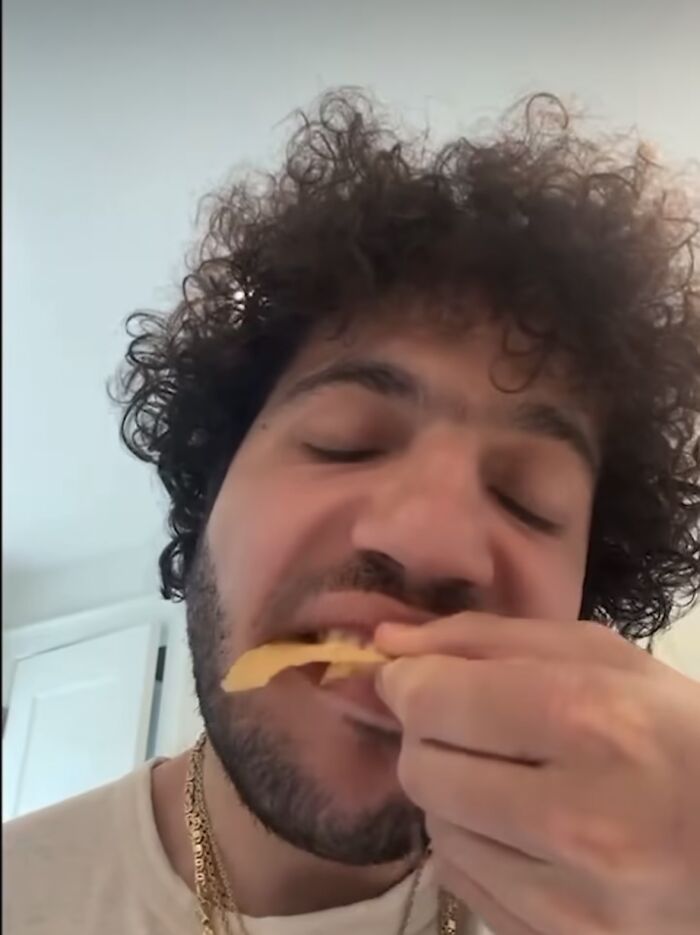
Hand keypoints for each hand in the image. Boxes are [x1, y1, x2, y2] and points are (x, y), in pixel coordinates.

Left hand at [375, 615, 699, 934]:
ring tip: (511, 780)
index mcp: (590, 723)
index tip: (418, 678)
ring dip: (452, 794)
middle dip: (428, 737)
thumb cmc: (679, 730)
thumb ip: (484, 640)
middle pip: (422, 771)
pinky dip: (474, 846)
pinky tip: (523, 830)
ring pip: (435, 831)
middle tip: (471, 728)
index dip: (408, 682)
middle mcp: (577, 822)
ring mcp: (574, 904)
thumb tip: (384, 644)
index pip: (434, 703)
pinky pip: (464, 884)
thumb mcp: (600, 657)